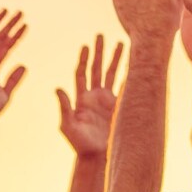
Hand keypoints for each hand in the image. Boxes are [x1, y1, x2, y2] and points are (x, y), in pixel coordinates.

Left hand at [57, 35, 123, 157]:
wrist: (96, 156)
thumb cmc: (79, 143)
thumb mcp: (67, 126)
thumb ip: (64, 107)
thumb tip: (57, 88)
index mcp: (81, 98)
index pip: (81, 73)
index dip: (83, 59)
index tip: (86, 46)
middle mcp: (93, 96)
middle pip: (96, 69)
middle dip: (99, 52)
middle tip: (100, 35)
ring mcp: (106, 101)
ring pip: (112, 75)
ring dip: (115, 59)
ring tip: (121, 43)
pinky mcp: (117, 107)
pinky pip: (124, 88)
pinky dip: (129, 77)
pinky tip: (134, 66)